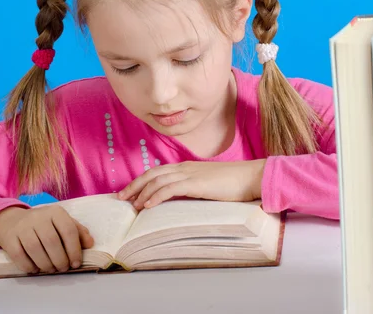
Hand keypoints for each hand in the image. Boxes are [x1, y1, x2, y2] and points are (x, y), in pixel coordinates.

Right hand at [0, 205, 93, 273]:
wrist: (12, 221)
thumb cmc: (44, 224)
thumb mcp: (62, 222)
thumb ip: (78, 232)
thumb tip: (90, 243)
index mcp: (55, 212)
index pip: (68, 230)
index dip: (74, 250)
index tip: (76, 263)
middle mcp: (38, 217)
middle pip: (52, 241)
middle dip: (60, 260)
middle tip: (63, 268)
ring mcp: (22, 227)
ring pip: (35, 249)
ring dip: (46, 265)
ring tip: (52, 269)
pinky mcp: (9, 238)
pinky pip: (19, 256)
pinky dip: (29, 266)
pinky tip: (36, 269)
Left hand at [118, 160, 265, 209]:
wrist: (252, 177)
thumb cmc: (234, 183)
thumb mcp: (209, 185)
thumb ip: (195, 188)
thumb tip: (183, 199)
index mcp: (187, 167)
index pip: (158, 172)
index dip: (141, 181)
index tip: (129, 192)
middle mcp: (185, 168)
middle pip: (152, 174)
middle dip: (134, 185)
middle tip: (120, 197)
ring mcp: (190, 174)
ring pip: (157, 181)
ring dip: (142, 192)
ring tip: (131, 204)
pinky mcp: (196, 183)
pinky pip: (170, 189)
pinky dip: (155, 196)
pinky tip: (148, 205)